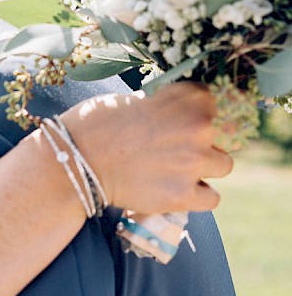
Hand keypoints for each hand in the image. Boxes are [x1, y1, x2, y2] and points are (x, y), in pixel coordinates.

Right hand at [59, 82, 232, 213]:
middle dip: (200, 141)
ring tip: (174, 168)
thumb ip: (167, 106)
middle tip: (170, 146)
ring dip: (203, 167)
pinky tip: (176, 188)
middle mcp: (199, 128)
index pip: (213, 103)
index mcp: (189, 99)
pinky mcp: (182, 195)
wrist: (74, 160)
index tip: (178, 119)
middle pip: (222, 135)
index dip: (195, 112)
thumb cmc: (96, 124)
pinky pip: (211, 197)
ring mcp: (193, 163)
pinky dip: (196, 195)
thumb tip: (183, 114)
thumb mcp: (135, 99)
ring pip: (222, 166)